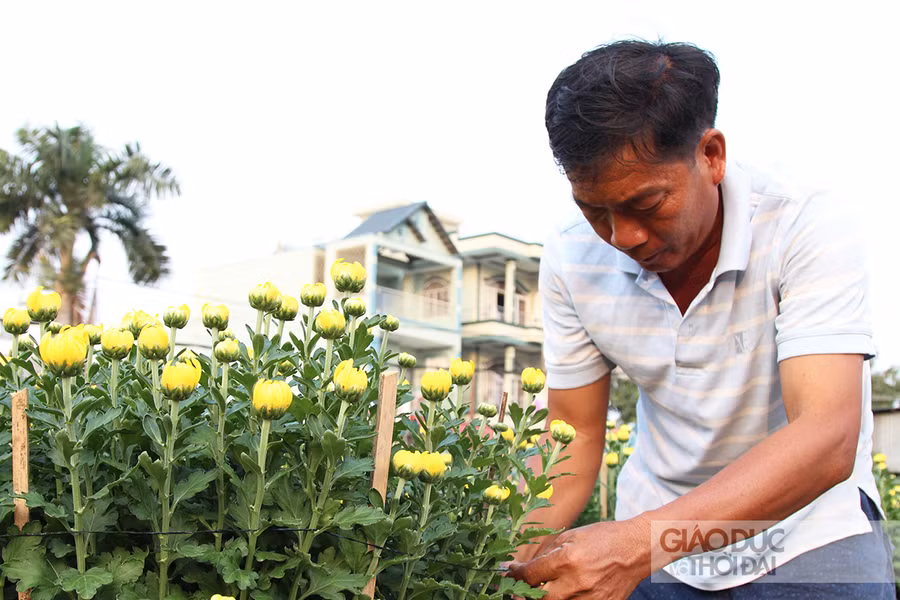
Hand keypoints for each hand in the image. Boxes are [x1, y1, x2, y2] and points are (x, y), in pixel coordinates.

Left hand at [505, 518, 648, 599]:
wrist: (637, 548)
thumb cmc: (604, 537)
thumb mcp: (572, 536)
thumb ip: (548, 553)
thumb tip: (527, 567)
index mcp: (568, 560)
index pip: (532, 575)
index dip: (517, 575)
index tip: (510, 572)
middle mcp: (578, 582)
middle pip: (540, 598)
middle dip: (526, 593)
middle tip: (520, 588)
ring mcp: (591, 598)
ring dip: (546, 598)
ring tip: (542, 590)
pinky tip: (564, 592)